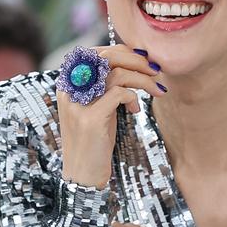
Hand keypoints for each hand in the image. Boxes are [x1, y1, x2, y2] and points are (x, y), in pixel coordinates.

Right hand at [57, 45, 165, 188]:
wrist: (82, 175)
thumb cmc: (95, 139)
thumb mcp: (99, 107)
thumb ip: (107, 85)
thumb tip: (136, 63)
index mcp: (69, 82)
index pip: (98, 52)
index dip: (125, 52)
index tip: (145, 63)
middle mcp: (70, 88)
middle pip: (107, 56)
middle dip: (137, 60)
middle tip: (156, 71)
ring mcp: (79, 103)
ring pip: (118, 73)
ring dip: (143, 80)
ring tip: (156, 90)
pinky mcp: (91, 118)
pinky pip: (120, 93)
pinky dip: (134, 97)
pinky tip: (135, 110)